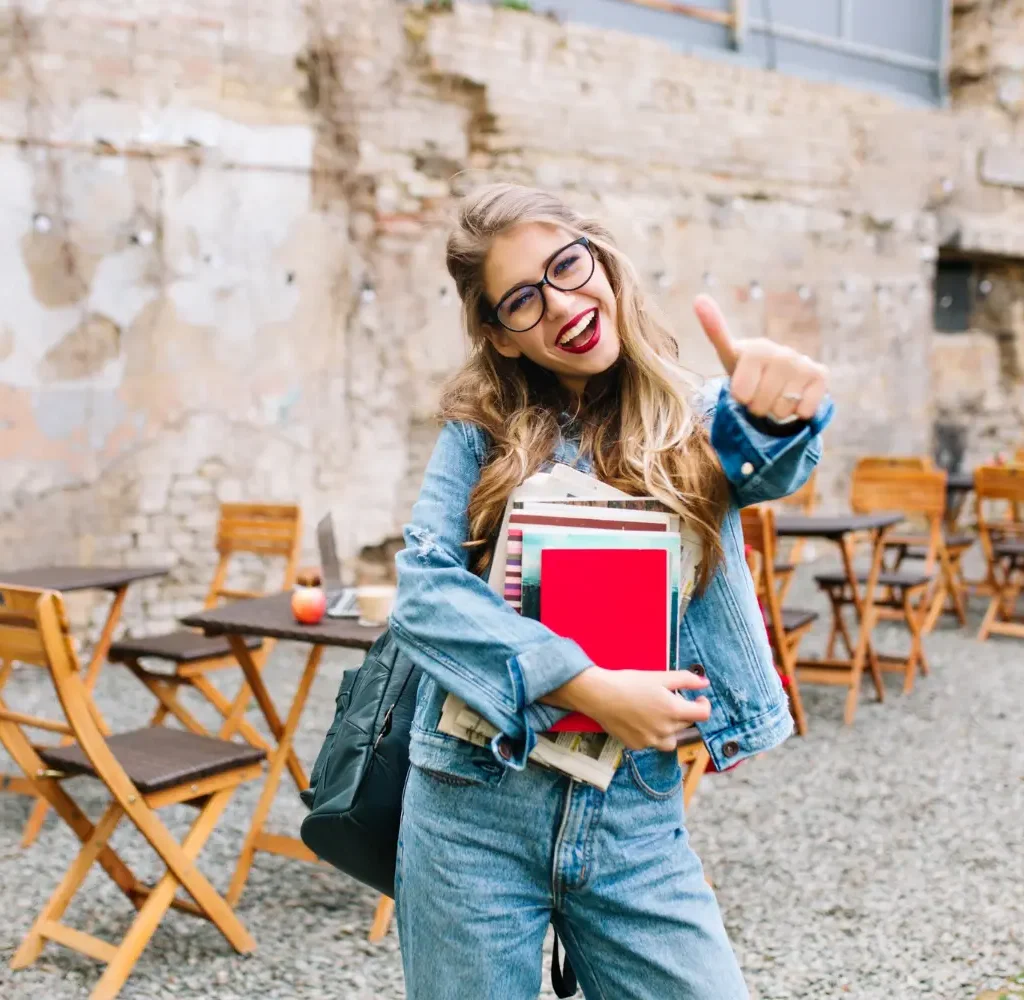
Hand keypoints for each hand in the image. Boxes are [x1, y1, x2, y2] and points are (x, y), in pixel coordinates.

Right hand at [550, 667, 711, 751]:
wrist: (600, 695)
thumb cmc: (629, 683)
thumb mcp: (660, 677)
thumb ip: (686, 680)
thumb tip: (705, 682)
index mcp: (674, 711)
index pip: (703, 715)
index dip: (704, 705)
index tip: (698, 699)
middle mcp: (665, 730)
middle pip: (687, 724)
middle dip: (682, 711)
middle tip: (666, 698)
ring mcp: (651, 741)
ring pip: (671, 739)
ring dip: (670, 728)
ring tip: (657, 714)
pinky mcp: (637, 746)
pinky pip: (653, 743)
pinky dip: (652, 734)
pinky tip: (640, 720)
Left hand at [694, 294, 828, 422]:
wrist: (778, 380)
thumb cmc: (748, 370)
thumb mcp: (728, 357)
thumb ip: (715, 331)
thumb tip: (699, 297)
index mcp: (756, 349)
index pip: (741, 391)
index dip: (741, 398)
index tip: (741, 389)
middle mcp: (782, 353)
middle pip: (761, 404)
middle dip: (757, 407)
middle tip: (758, 396)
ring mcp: (803, 364)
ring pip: (782, 410)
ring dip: (776, 412)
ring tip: (776, 397)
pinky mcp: (821, 376)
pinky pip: (805, 409)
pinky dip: (798, 412)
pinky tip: (796, 398)